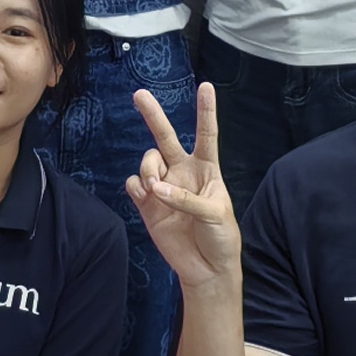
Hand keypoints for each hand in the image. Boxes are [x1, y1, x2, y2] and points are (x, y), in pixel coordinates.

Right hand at [124, 83, 241, 296]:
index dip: (206, 111)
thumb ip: (187, 198)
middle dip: (152, 115)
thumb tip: (157, 189)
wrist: (205, 269)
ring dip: (149, 170)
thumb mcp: (215, 214)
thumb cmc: (221, 237)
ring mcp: (164, 187)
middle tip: (139, 94)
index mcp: (207, 169)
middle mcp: (183, 172)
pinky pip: (134, 184)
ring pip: (147, 161)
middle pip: (166, 136)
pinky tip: (147, 197)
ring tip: (157, 190)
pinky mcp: (148, 204)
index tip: (206, 86)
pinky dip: (138, 187)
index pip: (206, 134)